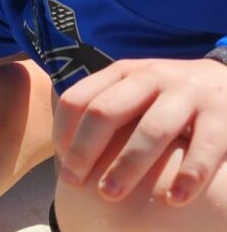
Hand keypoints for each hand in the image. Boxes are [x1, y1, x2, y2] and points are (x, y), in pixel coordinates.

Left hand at [54, 57, 226, 205]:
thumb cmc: (168, 95)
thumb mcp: (135, 89)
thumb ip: (104, 106)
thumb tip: (64, 152)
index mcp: (123, 72)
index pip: (79, 98)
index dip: (64, 132)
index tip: (61, 164)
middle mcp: (151, 79)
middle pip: (106, 112)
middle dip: (85, 149)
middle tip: (73, 182)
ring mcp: (187, 95)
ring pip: (151, 130)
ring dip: (127, 165)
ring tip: (110, 194)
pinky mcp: (222, 117)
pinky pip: (205, 148)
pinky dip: (190, 175)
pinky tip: (175, 199)